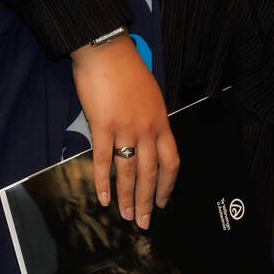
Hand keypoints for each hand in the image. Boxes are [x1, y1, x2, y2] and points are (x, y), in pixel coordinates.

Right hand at [69, 36, 178, 226]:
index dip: (167, 185)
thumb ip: (151, 120)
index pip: (171, 161)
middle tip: (142, 221)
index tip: (162, 202)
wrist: (106, 51)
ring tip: (124, 215)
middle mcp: (147, 128)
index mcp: (161, 121)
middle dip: (147, 201)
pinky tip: (103, 197)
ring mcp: (125, 128)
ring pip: (128, 172)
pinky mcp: (102, 126)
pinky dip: (103, 182)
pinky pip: (103, 160)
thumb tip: (148, 141)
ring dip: (127, 197)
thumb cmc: (127, 69)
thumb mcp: (150, 95)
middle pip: (151, 173)